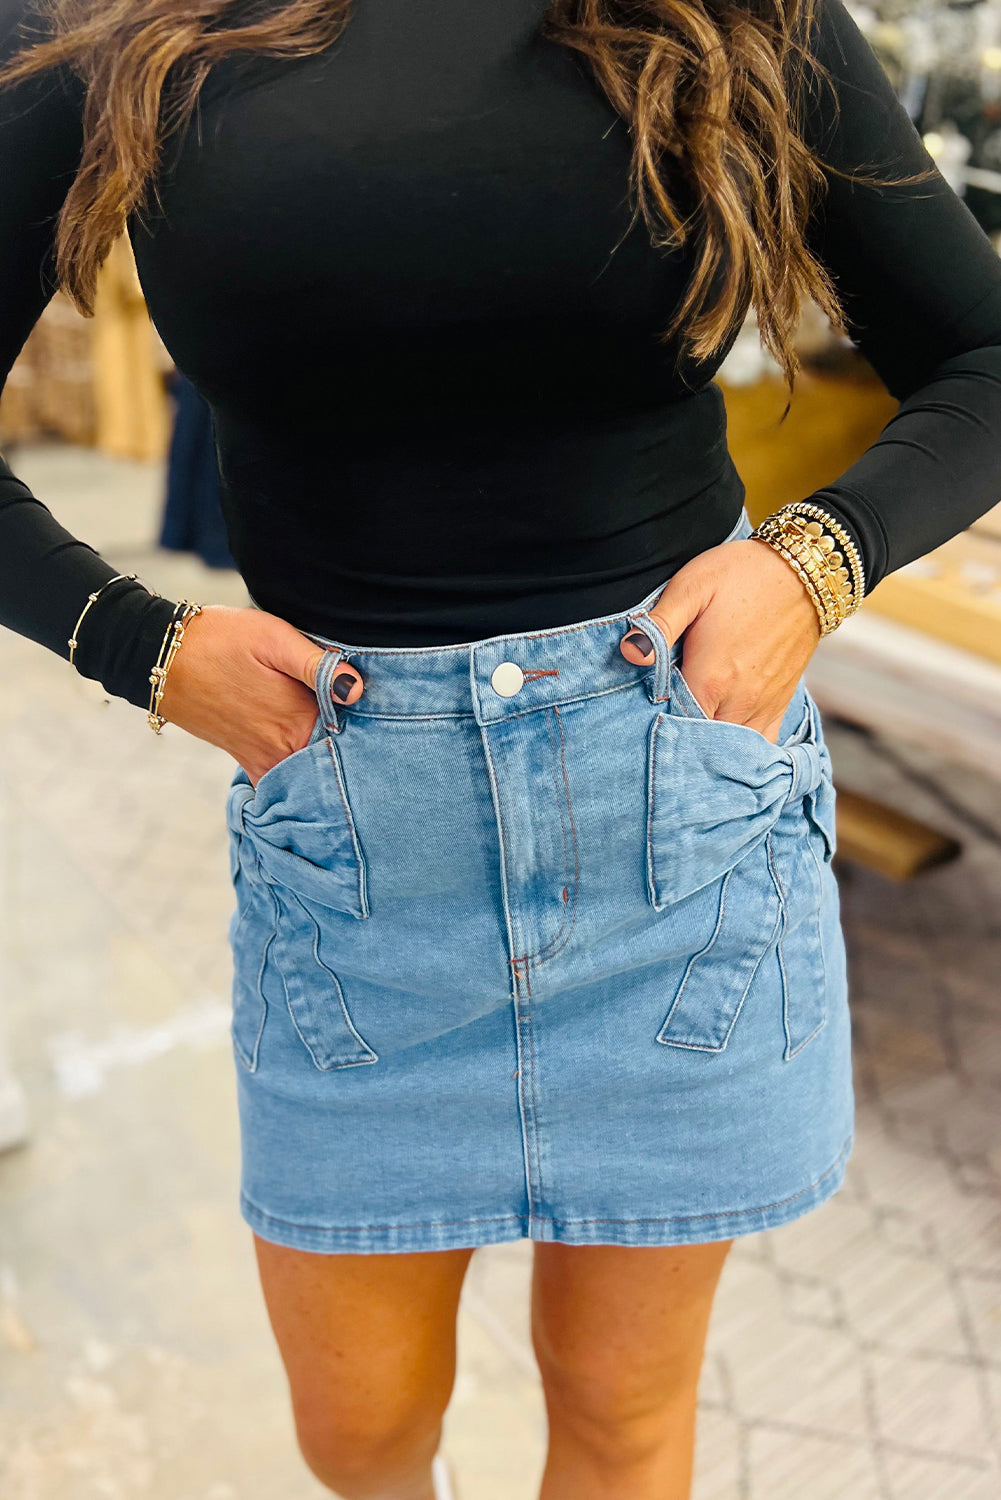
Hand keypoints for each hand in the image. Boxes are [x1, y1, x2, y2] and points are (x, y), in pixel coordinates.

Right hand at [156, 604, 364, 785]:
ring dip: (329, 766)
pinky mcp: (246, 759)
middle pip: (334, 762)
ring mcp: (263, 759)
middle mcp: (282, 748)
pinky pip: (278, 784)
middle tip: (374, 746)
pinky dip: (296, 783)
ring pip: (308, 775)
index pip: (353, 739)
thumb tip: (355, 690)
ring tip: (348, 750)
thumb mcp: (273, 638)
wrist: (162, 657)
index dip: (372, 730)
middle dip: (356, 755)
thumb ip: (317, 665)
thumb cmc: (220, 640)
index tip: (385, 723)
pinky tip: (310, 767)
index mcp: (298, 719)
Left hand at [619, 537, 822, 743]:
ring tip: (688, 740)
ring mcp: (762, 706)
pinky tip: (725, 745)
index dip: (654, 728)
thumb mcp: (692, 588)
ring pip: (731, 750)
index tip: (638, 721)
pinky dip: (743, 751)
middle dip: (678, 744)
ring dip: (708, 749)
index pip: (674, 727)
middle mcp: (739, 701)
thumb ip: (659, 625)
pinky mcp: (780, 703)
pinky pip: (762, 745)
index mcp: (710, 679)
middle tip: (657, 731)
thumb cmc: (742, 575)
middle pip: (701, 745)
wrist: (804, 571)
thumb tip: (629, 653)